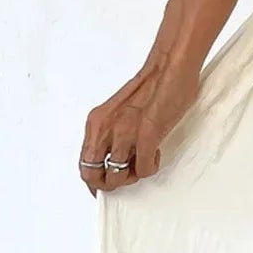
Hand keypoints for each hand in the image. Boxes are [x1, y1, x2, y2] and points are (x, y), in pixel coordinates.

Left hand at [78, 55, 200, 194]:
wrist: (169, 68)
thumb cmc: (150, 87)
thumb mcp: (117, 112)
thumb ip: (111, 133)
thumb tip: (112, 157)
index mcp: (96, 122)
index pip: (83, 161)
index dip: (94, 179)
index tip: (105, 184)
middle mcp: (105, 128)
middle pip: (91, 174)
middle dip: (108, 184)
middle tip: (126, 178)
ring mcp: (124, 132)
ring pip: (116, 177)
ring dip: (132, 177)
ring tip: (143, 162)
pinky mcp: (146, 135)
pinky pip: (143, 170)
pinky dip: (150, 168)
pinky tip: (156, 153)